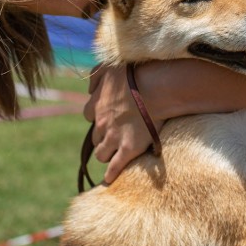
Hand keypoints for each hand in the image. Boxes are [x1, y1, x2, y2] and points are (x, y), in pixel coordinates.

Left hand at [83, 64, 162, 183]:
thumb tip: (89, 90)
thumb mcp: (109, 66)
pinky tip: (110, 179)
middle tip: (115, 135)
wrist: (156, 87)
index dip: (98, 117)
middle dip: (104, 136)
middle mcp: (101, 123)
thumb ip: (95, 77)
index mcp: (95, 104)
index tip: (107, 116)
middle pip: (96, 136)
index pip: (89, 115)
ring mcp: (114, 138)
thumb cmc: (135, 73)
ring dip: (107, 154)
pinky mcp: (128, 149)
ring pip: (101, 154)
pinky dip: (111, 174)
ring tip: (114, 155)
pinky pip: (114, 167)